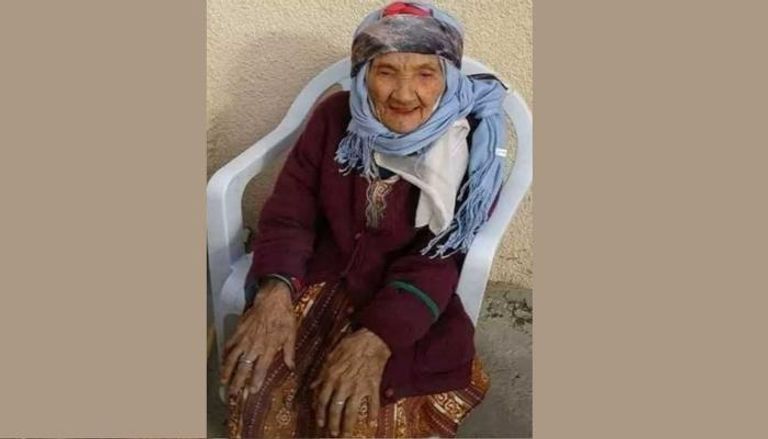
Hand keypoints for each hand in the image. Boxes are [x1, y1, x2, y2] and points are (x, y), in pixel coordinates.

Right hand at [220, 279, 295, 397]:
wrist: (272, 298)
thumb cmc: (284, 316)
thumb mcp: (291, 334)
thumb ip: (289, 352)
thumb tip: (291, 367)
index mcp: (268, 347)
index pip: (260, 368)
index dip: (256, 381)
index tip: (252, 391)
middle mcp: (254, 345)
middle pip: (243, 367)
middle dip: (237, 382)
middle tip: (234, 394)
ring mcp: (244, 338)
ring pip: (232, 358)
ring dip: (227, 371)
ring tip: (223, 382)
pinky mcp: (238, 331)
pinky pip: (229, 345)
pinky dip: (225, 355)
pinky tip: (223, 362)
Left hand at [310, 328, 390, 436]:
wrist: (371, 338)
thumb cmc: (350, 345)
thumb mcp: (331, 356)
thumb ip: (322, 374)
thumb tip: (313, 386)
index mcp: (331, 377)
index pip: (322, 400)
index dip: (320, 413)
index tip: (320, 423)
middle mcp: (343, 385)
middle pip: (335, 409)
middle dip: (333, 424)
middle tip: (333, 433)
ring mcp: (358, 387)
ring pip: (351, 411)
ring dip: (348, 425)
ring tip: (346, 434)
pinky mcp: (373, 385)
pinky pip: (372, 403)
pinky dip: (372, 414)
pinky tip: (371, 423)